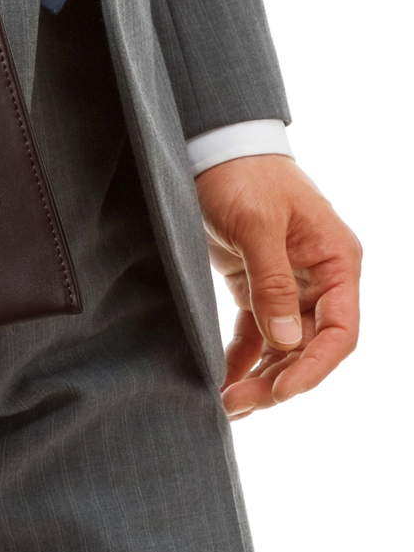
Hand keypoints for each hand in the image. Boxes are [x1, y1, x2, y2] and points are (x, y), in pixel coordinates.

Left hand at [195, 154, 359, 420]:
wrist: (211, 147)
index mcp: (336, 261)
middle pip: (311, 346)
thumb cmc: (241, 175)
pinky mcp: (256, 283)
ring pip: (284, 345)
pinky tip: (224, 381)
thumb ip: (272, 281)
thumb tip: (287, 342)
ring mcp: (289, 283)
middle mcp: (320, 277)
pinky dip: (243, 357)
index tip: (282, 392)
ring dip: (261, 376)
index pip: (340, 331)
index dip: (315, 368)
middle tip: (240, 404)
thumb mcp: (256, 224)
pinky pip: (257, 331)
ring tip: (228, 404)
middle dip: (280, 380)